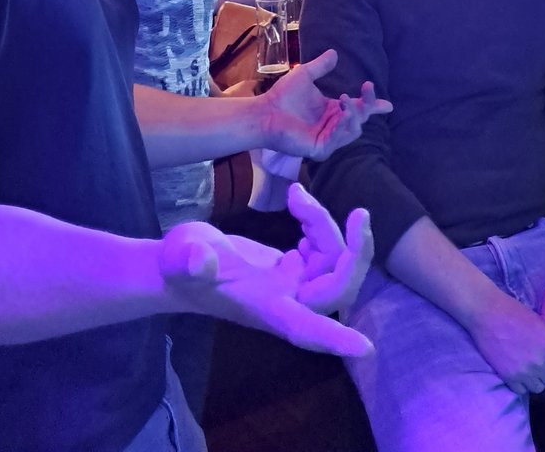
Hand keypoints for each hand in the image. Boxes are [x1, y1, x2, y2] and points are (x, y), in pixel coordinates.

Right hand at [159, 182, 373, 356]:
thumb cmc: (178, 263)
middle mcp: (286, 301)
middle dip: (355, 254)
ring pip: (333, 262)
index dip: (335, 339)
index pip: (306, 330)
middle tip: (359, 213)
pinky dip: (318, 225)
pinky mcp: (292, 269)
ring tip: (296, 196)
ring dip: (326, 226)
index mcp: (266, 307)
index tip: (367, 348)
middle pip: (337, 290)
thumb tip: (200, 259)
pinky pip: (322, 251)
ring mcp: (292, 285)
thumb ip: (189, 260)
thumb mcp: (181, 256)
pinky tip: (298, 204)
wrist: (180, 261)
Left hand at [259, 50, 392, 160]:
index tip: (388, 105)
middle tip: (367, 87)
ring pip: (353, 130)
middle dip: (368, 104)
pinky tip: (341, 112)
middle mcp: (333, 125)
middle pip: (360, 118)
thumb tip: (334, 53)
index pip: (358, 109)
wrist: (266, 111)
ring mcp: (328, 138)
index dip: (372, 106)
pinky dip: (343, 125)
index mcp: (332, 111)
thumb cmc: (282, 96)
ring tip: (346, 99)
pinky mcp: (320, 149)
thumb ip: (321, 66)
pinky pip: (339, 139)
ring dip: (355, 114)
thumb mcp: (305, 75)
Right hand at [465, 286, 544, 395]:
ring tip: (529, 366)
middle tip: (544, 365)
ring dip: (536, 380)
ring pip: (538, 388)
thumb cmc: (515, 313)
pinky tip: (518, 370)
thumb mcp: (541, 323)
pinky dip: (522, 383)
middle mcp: (539, 362)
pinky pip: (522, 390)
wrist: (487, 313)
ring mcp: (523, 371)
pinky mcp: (508, 377)